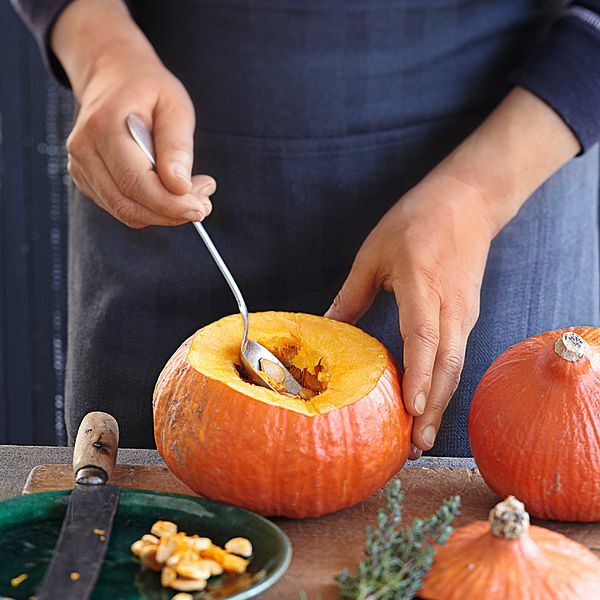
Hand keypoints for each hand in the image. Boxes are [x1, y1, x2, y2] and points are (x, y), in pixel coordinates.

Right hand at [53, 0, 214, 227]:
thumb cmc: (148, 90)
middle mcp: (84, 150)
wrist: (113, 79)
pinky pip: (123, 208)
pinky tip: (170, 190)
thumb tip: (180, 187)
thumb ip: (177, 147)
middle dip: (171, 213)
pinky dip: (151, 209)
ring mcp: (81, 167)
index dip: (169, 204)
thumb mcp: (174, 106)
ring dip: (164, 213)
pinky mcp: (87, 181)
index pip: (135, 182)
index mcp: (103, 126)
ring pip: (126, 212)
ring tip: (193, 194)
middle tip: (204, 203)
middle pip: (128, 204)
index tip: (200, 208)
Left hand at [326, 173, 493, 451]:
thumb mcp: (374, 254)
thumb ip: (351, 295)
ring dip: (439, 401)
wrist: (468, 202)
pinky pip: (456, 355)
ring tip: (421, 436)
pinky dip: (443, 383)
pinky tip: (427, 401)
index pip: (424, 337)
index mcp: (422, 284)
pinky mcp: (468, 315)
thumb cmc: (416, 222)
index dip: (418, 375)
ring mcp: (464, 312)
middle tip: (415, 445)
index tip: (409, 410)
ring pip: (455, 365)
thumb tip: (326, 329)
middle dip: (432, 407)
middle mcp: (450, 305)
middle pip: (446, 364)